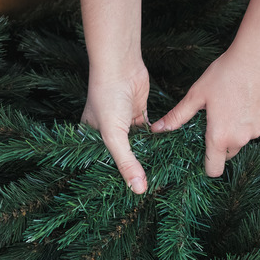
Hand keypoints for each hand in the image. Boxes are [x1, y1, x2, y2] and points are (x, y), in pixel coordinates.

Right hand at [81, 62, 149, 193]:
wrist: (120, 65)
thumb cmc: (107, 97)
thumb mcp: (114, 135)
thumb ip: (127, 162)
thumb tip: (139, 189)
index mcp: (93, 138)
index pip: (105, 164)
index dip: (118, 178)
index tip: (132, 194)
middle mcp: (107, 132)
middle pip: (124, 156)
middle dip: (136, 168)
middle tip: (151, 188)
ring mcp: (124, 124)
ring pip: (138, 146)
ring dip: (148, 156)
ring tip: (161, 174)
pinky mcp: (139, 115)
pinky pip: (148, 134)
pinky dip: (156, 142)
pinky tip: (166, 153)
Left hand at [150, 47, 259, 176]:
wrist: (258, 57)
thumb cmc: (224, 74)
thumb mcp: (196, 95)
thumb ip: (178, 116)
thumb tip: (156, 129)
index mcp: (220, 137)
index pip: (214, 169)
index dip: (208, 166)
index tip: (205, 155)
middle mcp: (241, 139)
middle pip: (229, 153)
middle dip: (222, 143)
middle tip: (218, 120)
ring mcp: (259, 130)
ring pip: (245, 137)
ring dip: (239, 129)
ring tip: (234, 104)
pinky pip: (259, 125)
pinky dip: (253, 118)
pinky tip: (249, 99)